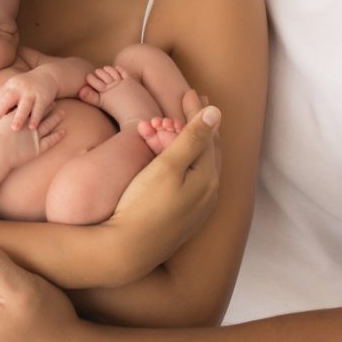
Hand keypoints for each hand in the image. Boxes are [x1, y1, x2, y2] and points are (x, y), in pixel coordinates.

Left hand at [0, 70, 59, 130]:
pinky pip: (39, 108)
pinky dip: (35, 118)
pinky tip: (32, 127)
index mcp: (10, 86)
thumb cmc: (26, 88)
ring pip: (24, 105)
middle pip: (8, 99)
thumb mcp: (14, 89)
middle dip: (0, 110)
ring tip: (14, 129)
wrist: (47, 76)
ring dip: (19, 117)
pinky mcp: (43, 97)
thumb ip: (5, 102)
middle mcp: (19, 88)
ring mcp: (31, 92)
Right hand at [0, 109, 66, 169]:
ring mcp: (34, 136)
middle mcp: (29, 124)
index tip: (42, 98)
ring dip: (56, 119)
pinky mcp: (37, 147)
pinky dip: (57, 136)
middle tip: (55, 103)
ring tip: (63, 114)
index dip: (36, 103)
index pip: (30, 108)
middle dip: (48, 108)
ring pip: (48, 125)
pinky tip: (63, 132)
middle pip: (41, 114)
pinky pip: (50, 141)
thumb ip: (0, 117)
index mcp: (19, 117)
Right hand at [100, 91, 221, 282]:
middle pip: (209, 149)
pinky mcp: (184, 218)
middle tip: (194, 102)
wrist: (125, 250)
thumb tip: (216, 112)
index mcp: (208, 177)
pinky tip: (180, 158)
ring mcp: (198, 208)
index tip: (188, 91)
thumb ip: (192, 138)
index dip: (198, 111)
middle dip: (200, 124)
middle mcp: (209, 193)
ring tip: (186, 124)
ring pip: (202, 165)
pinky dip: (188, 160)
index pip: (207, 135)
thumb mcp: (168, 167)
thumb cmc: (143, 205)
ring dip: (194, 141)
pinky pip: (193, 179)